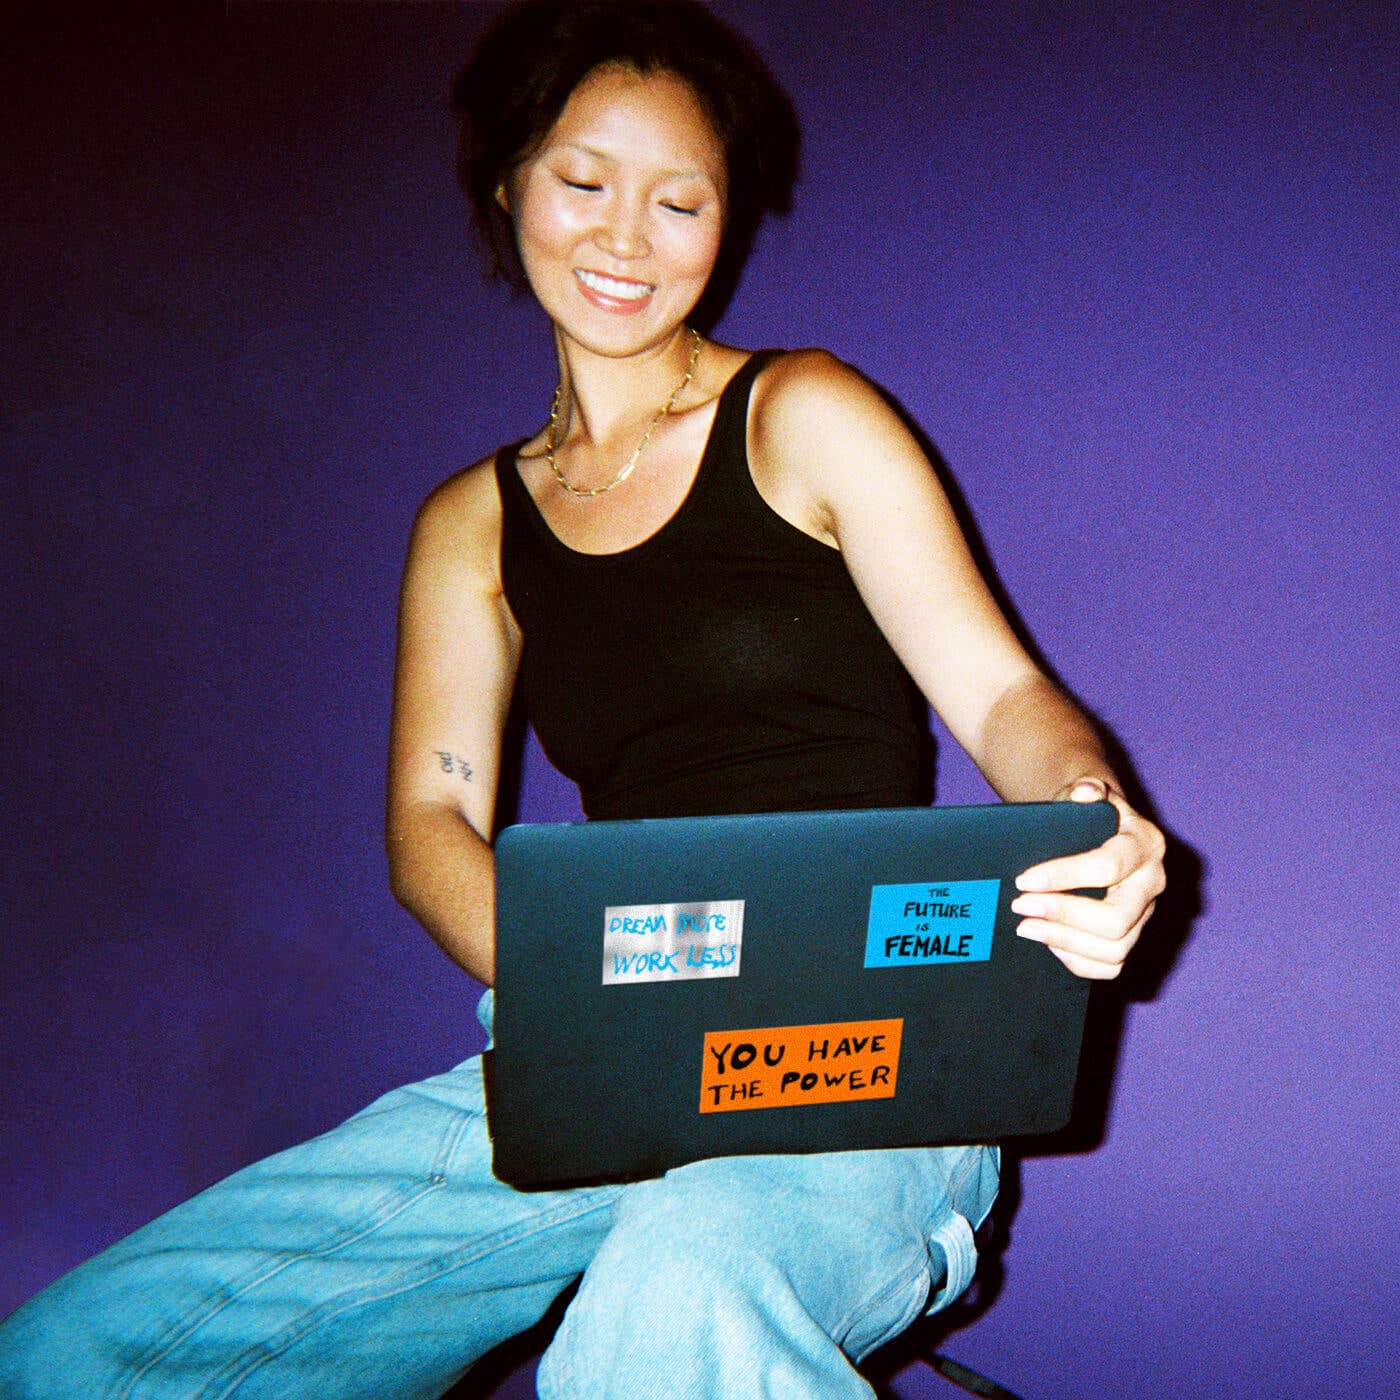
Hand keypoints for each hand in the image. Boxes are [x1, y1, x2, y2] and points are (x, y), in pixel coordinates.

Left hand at [1010, 777, 1166, 979]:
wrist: (1099, 831)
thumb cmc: (1086, 815)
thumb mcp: (1085, 794)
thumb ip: (1086, 789)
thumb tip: (1085, 791)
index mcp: (1145, 844)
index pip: (1108, 867)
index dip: (1063, 876)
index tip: (1023, 880)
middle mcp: (1153, 883)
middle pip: (1115, 919)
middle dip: (1062, 915)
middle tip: (1020, 906)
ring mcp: (1145, 915)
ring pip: (1114, 949)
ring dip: (1063, 941)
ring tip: (1025, 927)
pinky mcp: (1132, 937)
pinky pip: (1111, 967)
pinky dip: (1077, 961)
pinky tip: (1048, 943)